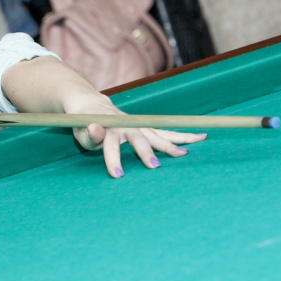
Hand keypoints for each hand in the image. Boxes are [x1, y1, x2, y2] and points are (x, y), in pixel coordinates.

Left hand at [67, 92, 207, 178]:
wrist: (92, 105)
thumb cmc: (84, 124)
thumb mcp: (80, 131)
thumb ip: (90, 134)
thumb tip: (95, 128)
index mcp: (108, 127)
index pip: (110, 144)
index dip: (113, 159)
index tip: (117, 175)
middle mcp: (126, 125)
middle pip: (138, 139)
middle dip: (147, 152)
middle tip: (155, 166)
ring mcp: (139, 124)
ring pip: (158, 133)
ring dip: (172, 142)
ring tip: (186, 153)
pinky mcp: (146, 127)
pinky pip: (166, 131)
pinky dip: (181, 135)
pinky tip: (200, 137)